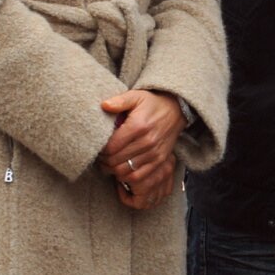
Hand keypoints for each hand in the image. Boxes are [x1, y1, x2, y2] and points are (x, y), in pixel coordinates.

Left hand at [99, 90, 185, 208]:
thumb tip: (104, 106)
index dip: (100, 151)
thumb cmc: (152, 103)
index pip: (112, 147)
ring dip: (113, 171)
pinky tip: (122, 171)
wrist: (176, 111)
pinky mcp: (160, 161)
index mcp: (138, 126)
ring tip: (108, 165)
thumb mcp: (135, 96)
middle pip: (116, 161)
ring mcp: (155, 153)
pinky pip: (139, 177)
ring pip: (126, 171)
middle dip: (104, 162)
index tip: (98, 148)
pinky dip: (127, 177)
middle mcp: (147, 142)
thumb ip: (119, 101)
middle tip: (100, 158)